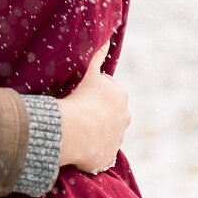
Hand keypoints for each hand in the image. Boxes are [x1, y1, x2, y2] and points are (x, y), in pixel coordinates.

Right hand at [56, 43, 128, 173]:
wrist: (72, 130)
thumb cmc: (80, 98)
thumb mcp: (88, 72)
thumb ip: (98, 54)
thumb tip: (106, 40)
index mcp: (121, 96)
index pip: (108, 90)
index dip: (92, 92)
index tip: (80, 96)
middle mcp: (124, 118)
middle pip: (109, 113)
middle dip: (98, 112)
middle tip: (78, 112)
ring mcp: (116, 139)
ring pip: (105, 133)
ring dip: (95, 132)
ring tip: (77, 130)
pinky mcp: (106, 158)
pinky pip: (99, 154)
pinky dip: (92, 152)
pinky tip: (79, 148)